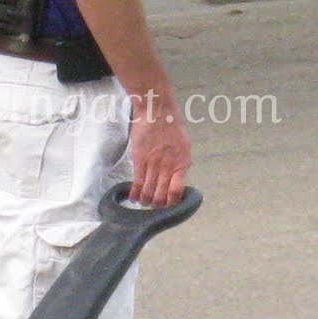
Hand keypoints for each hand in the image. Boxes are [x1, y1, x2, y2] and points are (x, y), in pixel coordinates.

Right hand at [128, 90, 190, 206]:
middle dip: (157, 205)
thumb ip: (180, 162)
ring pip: (148, 193)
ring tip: (143, 202)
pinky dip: (134, 193)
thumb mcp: (184, 145)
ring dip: (145, 200)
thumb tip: (177, 176)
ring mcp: (153, 165)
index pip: (176, 193)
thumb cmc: (171, 126)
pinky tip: (133, 197)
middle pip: (161, 197)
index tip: (167, 205)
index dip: (171, 203)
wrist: (157, 112)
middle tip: (154, 206)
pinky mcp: (139, 161)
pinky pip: (137, 183)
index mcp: (182, 164)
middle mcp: (168, 168)